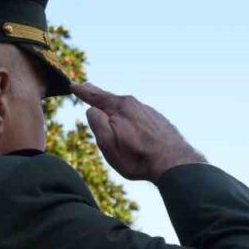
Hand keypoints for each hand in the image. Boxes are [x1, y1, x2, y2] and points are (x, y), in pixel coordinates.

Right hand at [71, 81, 205, 181]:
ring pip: (126, 107)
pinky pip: (137, 115)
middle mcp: (135, 105)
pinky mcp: (158, 121)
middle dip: (97, 94)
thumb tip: (91, 109)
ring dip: (114, 106)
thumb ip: (97, 124)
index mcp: (120, 107)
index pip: (96, 96)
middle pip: (111, 99)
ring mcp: (148, 112)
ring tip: (104, 102)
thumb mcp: (109, 144)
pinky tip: (128, 121)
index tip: (73, 85)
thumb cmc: (139, 158)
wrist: (176, 164)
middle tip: (87, 86)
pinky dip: (129, 115)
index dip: (83, 92)